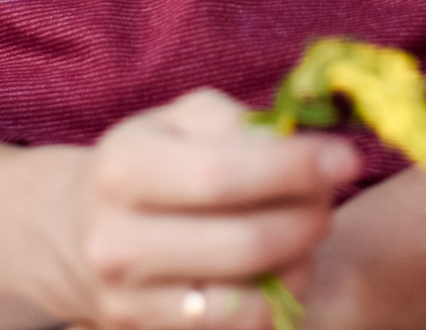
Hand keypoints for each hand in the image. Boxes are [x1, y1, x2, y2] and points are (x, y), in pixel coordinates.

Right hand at [75, 89, 358, 329]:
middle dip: (309, 219)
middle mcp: (117, 243)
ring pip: (250, 301)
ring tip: (303, 233)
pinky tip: (279, 268)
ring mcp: (131, 303)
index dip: (294, 169)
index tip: (346, 158)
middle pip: (245, 245)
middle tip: (329, 199)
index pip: (221, 174)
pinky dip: (278, 299)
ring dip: (300, 265)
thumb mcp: (181, 121)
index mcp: (123, 169)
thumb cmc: (151, 162)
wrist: (79, 233)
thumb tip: (308, 147)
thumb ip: (240, 125)